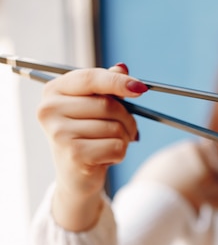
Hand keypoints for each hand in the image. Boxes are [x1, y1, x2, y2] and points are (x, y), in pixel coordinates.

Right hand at [37, 64, 146, 229]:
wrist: (76, 176)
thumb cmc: (88, 136)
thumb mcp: (95, 108)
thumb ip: (108, 86)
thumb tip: (122, 67)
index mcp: (54, 90)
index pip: (91, 78)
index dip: (119, 81)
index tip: (141, 88)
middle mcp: (50, 109)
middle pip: (108, 104)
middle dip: (127, 118)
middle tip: (128, 130)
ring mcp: (59, 132)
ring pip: (115, 127)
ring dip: (124, 138)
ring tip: (110, 144)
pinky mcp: (73, 153)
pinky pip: (116, 146)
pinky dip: (120, 153)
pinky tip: (106, 157)